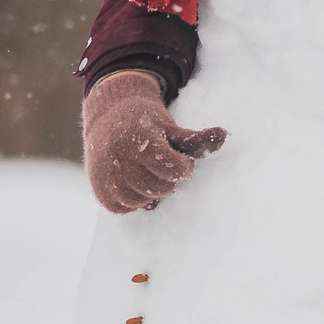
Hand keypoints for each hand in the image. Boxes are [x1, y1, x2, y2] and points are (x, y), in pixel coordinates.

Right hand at [81, 69, 227, 212]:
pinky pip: (122, 208)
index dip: (184, 167)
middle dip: (169, 181)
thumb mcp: (171, 128)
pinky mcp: (98, 187)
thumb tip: (225, 135)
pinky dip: (133, 202)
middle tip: (163, 167)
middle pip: (160, 187)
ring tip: (150, 175)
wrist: (109, 116)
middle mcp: (120, 156)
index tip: (180, 159)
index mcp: (142, 138)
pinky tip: (136, 185)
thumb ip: (197, 139)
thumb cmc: (146, 124)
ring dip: (152, 193)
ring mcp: (106, 173)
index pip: (175, 169)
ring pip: (141, 201)